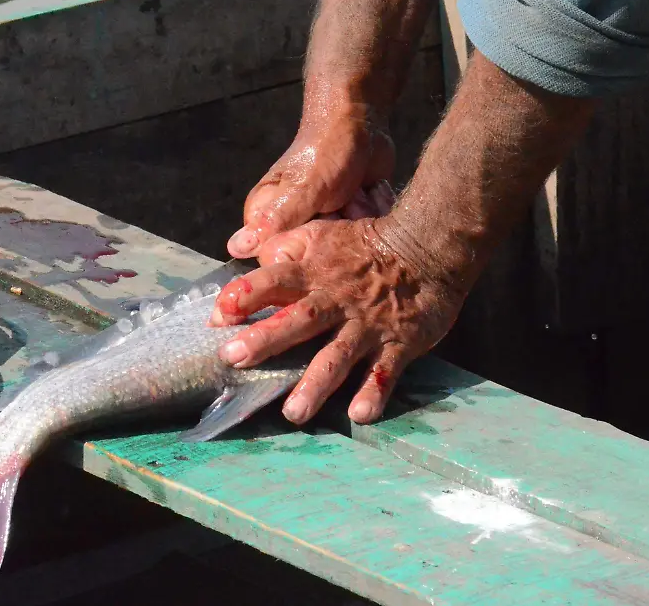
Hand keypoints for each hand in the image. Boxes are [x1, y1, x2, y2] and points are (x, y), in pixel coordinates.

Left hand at [210, 217, 465, 424]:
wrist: (428, 246)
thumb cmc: (364, 244)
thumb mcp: (320, 233)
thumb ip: (285, 246)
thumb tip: (249, 253)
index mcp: (312, 272)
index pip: (273, 281)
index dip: (245, 294)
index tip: (219, 315)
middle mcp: (335, 300)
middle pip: (298, 320)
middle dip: (265, 339)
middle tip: (233, 359)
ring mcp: (366, 325)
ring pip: (337, 356)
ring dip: (315, 385)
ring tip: (293, 413)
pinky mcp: (397, 343)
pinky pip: (384, 372)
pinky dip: (374, 393)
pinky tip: (359, 414)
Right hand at [227, 109, 395, 257]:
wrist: (362, 122)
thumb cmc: (326, 150)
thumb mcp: (303, 187)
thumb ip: (275, 219)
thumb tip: (235, 249)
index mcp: (266, 217)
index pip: (275, 260)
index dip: (299, 256)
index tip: (318, 232)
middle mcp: (290, 224)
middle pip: (312, 258)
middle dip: (334, 236)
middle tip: (340, 205)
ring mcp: (321, 223)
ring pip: (340, 249)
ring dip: (355, 225)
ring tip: (356, 196)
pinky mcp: (346, 220)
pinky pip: (360, 238)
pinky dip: (369, 218)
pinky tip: (368, 196)